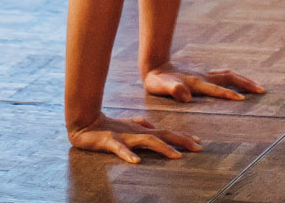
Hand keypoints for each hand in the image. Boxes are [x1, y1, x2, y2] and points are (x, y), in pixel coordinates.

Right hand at [68, 112, 201, 163]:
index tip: (199, 143)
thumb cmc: (108, 126)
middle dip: (181, 141)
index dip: (182, 137)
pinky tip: (137, 161)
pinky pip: (121, 149)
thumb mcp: (128, 126)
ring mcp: (125, 137)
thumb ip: (140, 124)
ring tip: (176, 156)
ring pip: (147, 142)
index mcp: (142, 131)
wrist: (85, 123)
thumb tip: (152, 126)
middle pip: (163, 136)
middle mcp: (137, 133)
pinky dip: (129, 154)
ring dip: (163, 148)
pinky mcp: (111, 142)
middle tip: (198, 148)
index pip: (166, 133)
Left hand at [145, 65, 265, 102]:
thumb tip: (184, 96)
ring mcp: (204, 74)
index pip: (216, 89)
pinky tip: (238, 81)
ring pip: (228, 75)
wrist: (154, 65)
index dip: (228, 94)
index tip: (242, 99)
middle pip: (229, 78)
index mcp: (195, 82)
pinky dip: (234, 78)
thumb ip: (172, 89)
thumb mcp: (159, 86)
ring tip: (257, 87)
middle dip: (246, 84)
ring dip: (243, 80)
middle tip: (261, 90)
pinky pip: (223, 76)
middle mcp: (203, 77)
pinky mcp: (203, 75)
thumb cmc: (156, 80)